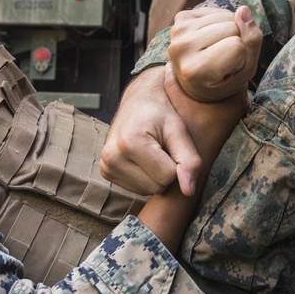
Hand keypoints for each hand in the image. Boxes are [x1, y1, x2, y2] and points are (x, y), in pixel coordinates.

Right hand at [101, 66, 202, 195]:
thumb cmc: (161, 113)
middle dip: (166, 171)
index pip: (168, 177)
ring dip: (156, 175)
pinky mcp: (105, 172)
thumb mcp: (179, 131)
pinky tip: (143, 158)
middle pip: (157, 187)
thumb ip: (188, 161)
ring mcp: (106, 166)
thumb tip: (189, 192)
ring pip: (147, 191)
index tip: (171, 145)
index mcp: (130, 142)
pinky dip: (145, 177)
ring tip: (153, 151)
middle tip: (162, 147)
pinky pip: (138, 190)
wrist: (138, 102)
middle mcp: (112, 156)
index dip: (177, 164)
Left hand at [168, 6, 262, 101]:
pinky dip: (220, 22)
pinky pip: (216, 10)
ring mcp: (178, 31)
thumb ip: (252, 42)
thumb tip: (243, 9)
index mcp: (195, 70)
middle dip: (236, 40)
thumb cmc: (224, 80)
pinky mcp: (181, 17)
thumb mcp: (245, 71)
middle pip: (232, 27)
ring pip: (226, 16)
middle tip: (222, 59)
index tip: (227, 70)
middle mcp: (181, 49)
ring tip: (216, 49)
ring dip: (229, 30)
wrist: (195, 83)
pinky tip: (211, 38)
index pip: (236, 46)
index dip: (240, 57)